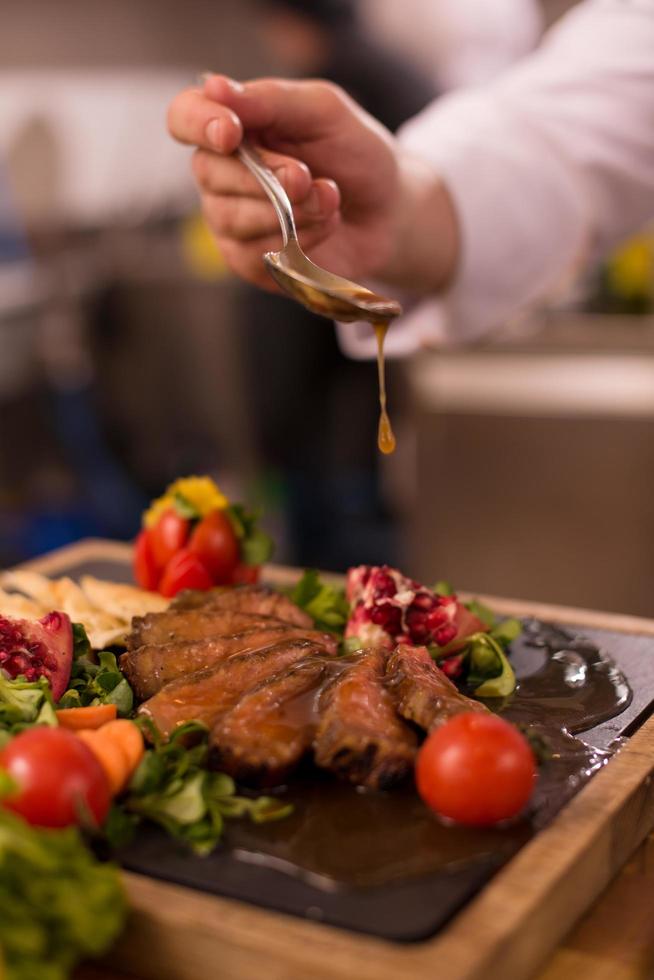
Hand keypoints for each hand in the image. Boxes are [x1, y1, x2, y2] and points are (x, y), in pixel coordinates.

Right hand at [167, 74, 457, 294]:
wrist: (389, 212)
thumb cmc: (355, 154)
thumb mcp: (324, 112)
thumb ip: (272, 99)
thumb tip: (214, 86)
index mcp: (233, 124)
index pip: (185, 117)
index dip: (199, 124)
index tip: (232, 133)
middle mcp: (221, 172)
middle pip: (209, 173)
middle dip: (266, 177)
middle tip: (309, 176)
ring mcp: (230, 220)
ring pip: (233, 218)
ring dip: (291, 211)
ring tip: (329, 200)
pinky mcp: (248, 261)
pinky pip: (255, 254)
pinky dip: (298, 241)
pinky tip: (323, 227)